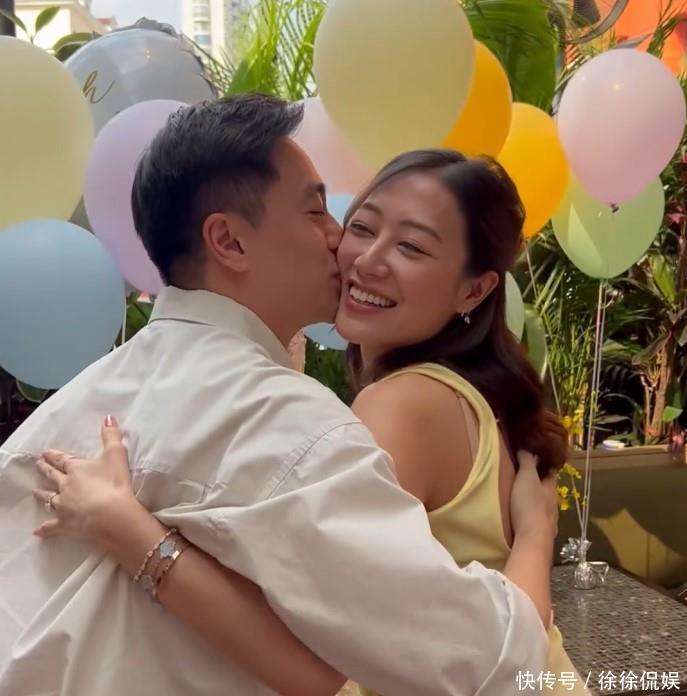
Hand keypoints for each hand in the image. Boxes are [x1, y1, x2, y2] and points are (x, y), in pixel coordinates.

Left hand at [33, 415, 138, 541]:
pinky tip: (38, 531)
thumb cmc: (115, 483)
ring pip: (49, 498)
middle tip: (37, 465)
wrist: (112, 515)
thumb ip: (111, 436)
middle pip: (53, 476)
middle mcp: (66, 486)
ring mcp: (64, 506)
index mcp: (76, 469)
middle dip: (45, 470)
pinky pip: (52, 526)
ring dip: (42, 494)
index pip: (62, 460)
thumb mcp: (116, 454)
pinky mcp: (66, 524)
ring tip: (35, 492)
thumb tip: (109, 417)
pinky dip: (45, 528)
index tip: (45, 452)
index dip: (54, 456)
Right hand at [510, 451, 557, 545]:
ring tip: (524, 498)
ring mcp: (550, 520)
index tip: (537, 459)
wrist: (533, 539)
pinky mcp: (543, 534)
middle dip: (540, 484)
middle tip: (526, 478)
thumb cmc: (529, 505)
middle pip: (548, 490)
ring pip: (544, 506)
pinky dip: (534, 516)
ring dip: (537, 501)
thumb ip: (527, 462)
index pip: (551, 473)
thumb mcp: (526, 478)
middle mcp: (554, 503)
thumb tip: (528, 447)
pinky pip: (539, 520)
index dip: (545, 465)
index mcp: (551, 488)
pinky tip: (526, 518)